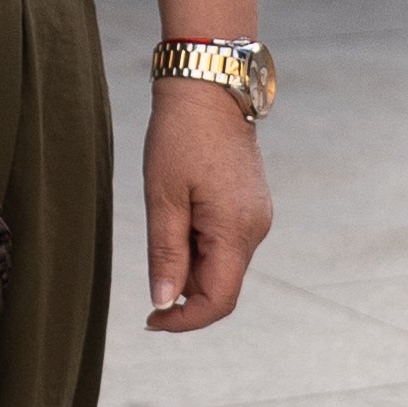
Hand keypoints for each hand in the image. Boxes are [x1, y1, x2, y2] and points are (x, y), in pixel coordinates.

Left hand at [142, 75, 266, 328]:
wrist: (209, 86)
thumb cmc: (180, 136)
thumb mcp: (162, 196)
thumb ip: (166, 254)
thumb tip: (164, 302)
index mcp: (236, 230)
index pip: (219, 300)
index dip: (184, 320)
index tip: (150, 320)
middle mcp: (255, 229)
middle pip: (220, 285)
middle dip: (182, 286)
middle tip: (151, 254)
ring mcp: (256, 217)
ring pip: (222, 264)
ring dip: (189, 261)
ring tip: (166, 214)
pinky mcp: (251, 206)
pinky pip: (225, 242)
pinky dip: (199, 243)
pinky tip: (180, 210)